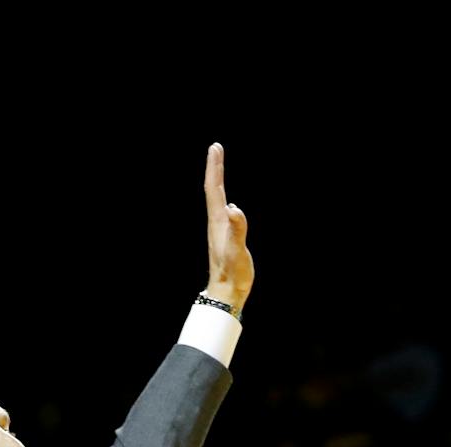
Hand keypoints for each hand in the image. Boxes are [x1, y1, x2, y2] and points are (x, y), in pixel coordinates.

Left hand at [203, 143, 252, 311]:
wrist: (226, 293)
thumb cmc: (233, 273)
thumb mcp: (237, 250)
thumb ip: (237, 229)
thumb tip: (234, 208)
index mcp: (218, 222)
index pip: (214, 189)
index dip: (215, 168)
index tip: (215, 148)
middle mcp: (216, 223)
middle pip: (213, 190)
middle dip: (214, 169)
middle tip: (215, 149)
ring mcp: (219, 231)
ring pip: (216, 200)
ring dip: (217, 182)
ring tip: (218, 169)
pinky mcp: (225, 239)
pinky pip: (223, 213)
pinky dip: (223, 200)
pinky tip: (228, 205)